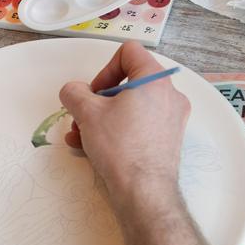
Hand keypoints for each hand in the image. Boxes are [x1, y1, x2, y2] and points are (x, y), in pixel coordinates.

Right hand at [59, 42, 190, 199]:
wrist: (143, 192)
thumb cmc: (119, 146)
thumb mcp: (87, 114)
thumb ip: (74, 93)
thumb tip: (73, 91)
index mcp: (155, 80)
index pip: (129, 52)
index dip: (104, 69)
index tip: (93, 93)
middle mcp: (170, 95)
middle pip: (128, 83)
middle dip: (98, 100)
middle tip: (82, 118)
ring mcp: (171, 119)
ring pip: (131, 108)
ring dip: (102, 118)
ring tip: (80, 137)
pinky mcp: (168, 140)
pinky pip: (139, 125)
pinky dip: (117, 131)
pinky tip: (94, 149)